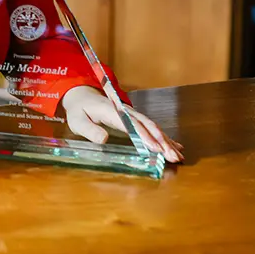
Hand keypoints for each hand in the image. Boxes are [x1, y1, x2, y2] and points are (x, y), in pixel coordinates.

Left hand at [61, 85, 183, 162]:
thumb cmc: (79, 110)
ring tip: (177, 156)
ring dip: (166, 142)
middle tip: (173, 157)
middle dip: (162, 142)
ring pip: (153, 128)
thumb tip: (103, 139)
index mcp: (113, 112)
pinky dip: (164, 138)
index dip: (145, 136)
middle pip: (148, 126)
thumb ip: (89, 130)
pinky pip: (151, 129)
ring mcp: (132, 115)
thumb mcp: (77, 120)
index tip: (156, 148)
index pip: (132, 125)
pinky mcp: (134, 120)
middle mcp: (126, 112)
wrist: (83, 96)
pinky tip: (175, 146)